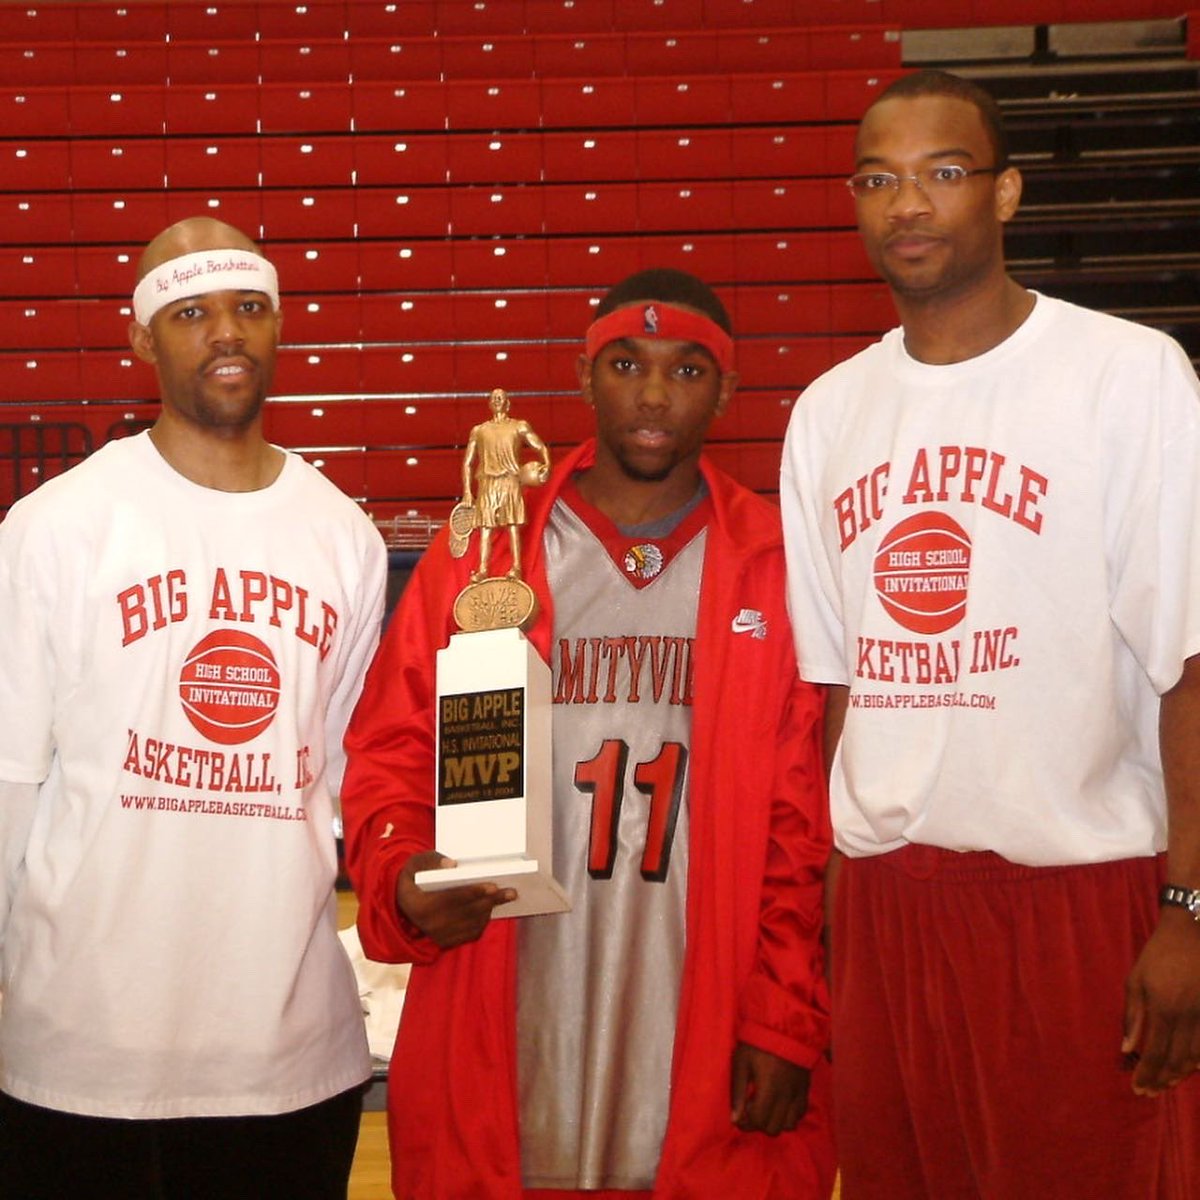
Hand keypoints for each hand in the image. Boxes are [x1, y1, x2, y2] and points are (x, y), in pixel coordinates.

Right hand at [395, 850, 515, 949]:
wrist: (402, 905)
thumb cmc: (412, 879)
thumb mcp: (414, 864)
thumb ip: (431, 861)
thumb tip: (452, 865)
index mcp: (420, 905)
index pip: (452, 899)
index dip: (474, 892)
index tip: (493, 886)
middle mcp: (429, 926)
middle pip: (467, 912)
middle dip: (491, 901)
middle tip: (510, 892)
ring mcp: (438, 937)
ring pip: (472, 924)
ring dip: (490, 910)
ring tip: (506, 897)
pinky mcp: (446, 943)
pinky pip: (471, 934)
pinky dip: (483, 921)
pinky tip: (491, 908)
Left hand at [729, 1042, 810, 1134]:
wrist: (785, 1027)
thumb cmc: (758, 1043)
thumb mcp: (741, 1063)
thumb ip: (737, 1092)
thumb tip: (735, 1119)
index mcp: (769, 1089)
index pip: (759, 1121)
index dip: (746, 1123)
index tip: (740, 1114)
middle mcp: (786, 1096)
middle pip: (774, 1128)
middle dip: (760, 1124)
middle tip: (752, 1109)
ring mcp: (798, 1094)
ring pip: (789, 1125)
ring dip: (775, 1121)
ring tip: (766, 1107)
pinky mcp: (805, 1089)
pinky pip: (800, 1114)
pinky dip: (789, 1115)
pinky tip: (780, 1104)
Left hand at [1123, 910, 1199, 1094]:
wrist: (1192, 933)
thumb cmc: (1158, 955)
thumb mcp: (1136, 980)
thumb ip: (1132, 1016)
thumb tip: (1126, 1048)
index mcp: (1163, 1009)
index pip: (1155, 1053)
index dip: (1147, 1074)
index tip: (1138, 1088)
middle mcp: (1188, 1018)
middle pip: (1176, 1060)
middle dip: (1162, 1079)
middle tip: (1150, 1091)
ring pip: (1196, 1057)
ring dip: (1181, 1074)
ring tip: (1166, 1084)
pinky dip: (1199, 1061)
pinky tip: (1189, 1067)